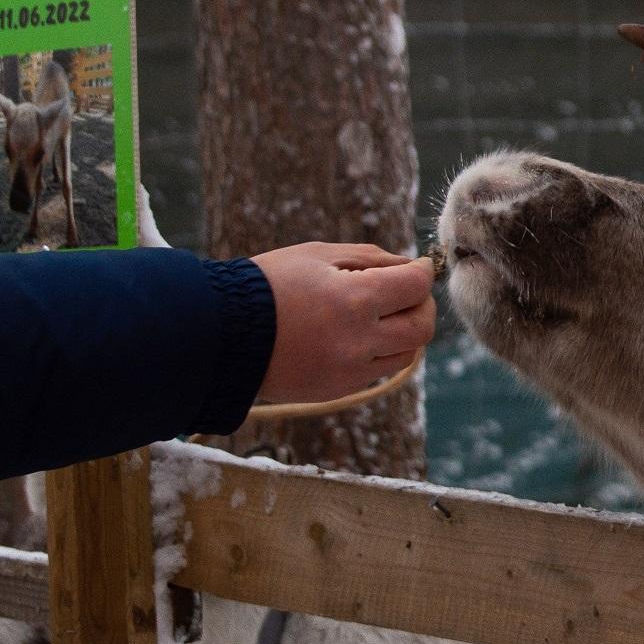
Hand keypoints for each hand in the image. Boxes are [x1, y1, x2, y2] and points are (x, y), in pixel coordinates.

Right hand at [251, 244, 434, 404]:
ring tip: (383, 313)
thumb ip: (370, 258)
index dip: (423, 272)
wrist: (220, 334)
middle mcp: (359, 339)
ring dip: (406, 331)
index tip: (419, 266)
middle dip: (422, 305)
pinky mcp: (340, 388)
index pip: (416, 286)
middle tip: (408, 292)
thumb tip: (411, 266)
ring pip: (408, 353)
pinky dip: (381, 351)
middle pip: (422, 326)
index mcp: (354, 299)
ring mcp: (351, 370)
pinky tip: (359, 333)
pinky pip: (379, 370)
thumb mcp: (318, 255)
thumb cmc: (267, 285)